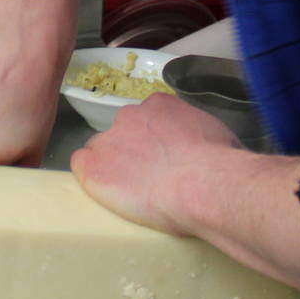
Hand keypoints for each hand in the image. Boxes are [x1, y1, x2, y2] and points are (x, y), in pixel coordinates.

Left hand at [71, 93, 242, 235]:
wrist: (201, 183)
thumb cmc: (219, 162)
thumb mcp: (216, 136)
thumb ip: (198, 135)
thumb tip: (203, 149)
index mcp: (159, 105)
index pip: (144, 119)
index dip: (151, 142)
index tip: (161, 159)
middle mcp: (129, 115)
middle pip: (121, 134)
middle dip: (131, 154)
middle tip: (148, 178)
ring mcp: (108, 140)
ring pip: (100, 152)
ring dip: (111, 168)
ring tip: (132, 192)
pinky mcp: (92, 167)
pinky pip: (80, 167)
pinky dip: (91, 179)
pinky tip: (108, 193)